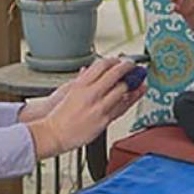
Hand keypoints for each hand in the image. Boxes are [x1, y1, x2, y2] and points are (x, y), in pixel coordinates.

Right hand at [28, 58, 145, 158]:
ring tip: (139, 80)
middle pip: (115, 74)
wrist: (54, 134)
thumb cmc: (59, 115)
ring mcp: (99, 107)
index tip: (120, 60)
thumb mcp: (68, 91)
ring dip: (133, 84)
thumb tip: (88, 69)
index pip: (102, 65)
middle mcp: (91, 94)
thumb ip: (81, 79)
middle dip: (127, 68)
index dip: (114, 60)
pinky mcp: (104, 120)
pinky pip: (122, 107)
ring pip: (122, 91)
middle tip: (134, 66)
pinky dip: (130, 100)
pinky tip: (135, 95)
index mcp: (81, 84)